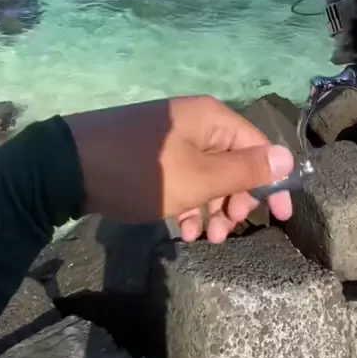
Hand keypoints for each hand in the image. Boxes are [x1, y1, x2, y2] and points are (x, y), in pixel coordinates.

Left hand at [65, 96, 293, 242]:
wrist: (69, 166)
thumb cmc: (144, 171)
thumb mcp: (199, 178)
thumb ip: (245, 170)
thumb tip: (288, 158)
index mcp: (212, 118)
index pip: (259, 147)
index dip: (273, 182)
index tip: (282, 218)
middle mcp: (195, 121)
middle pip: (233, 161)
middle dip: (235, 200)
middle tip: (226, 232)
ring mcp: (171, 136)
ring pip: (207, 173)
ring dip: (211, 207)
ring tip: (200, 239)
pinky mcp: (151, 152)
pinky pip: (183, 176)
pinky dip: (187, 202)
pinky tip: (180, 229)